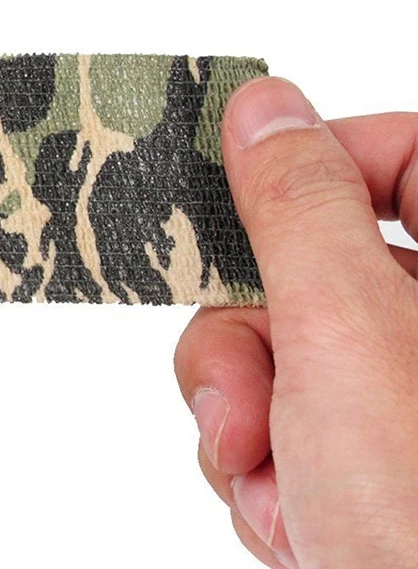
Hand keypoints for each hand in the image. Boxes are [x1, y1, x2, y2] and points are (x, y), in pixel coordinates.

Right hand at [175, 78, 417, 567]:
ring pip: (285, 351)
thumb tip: (265, 106)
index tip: (232, 193)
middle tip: (242, 409)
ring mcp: (414, 404)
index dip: (311, 164)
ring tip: (280, 494)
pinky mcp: (381, 462)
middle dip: (251, 342)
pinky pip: (290, 419)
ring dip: (248, 422)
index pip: (403, 153)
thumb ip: (298, 206)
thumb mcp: (346, 338)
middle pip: (315, 268)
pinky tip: (297, 526)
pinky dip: (269, 471)